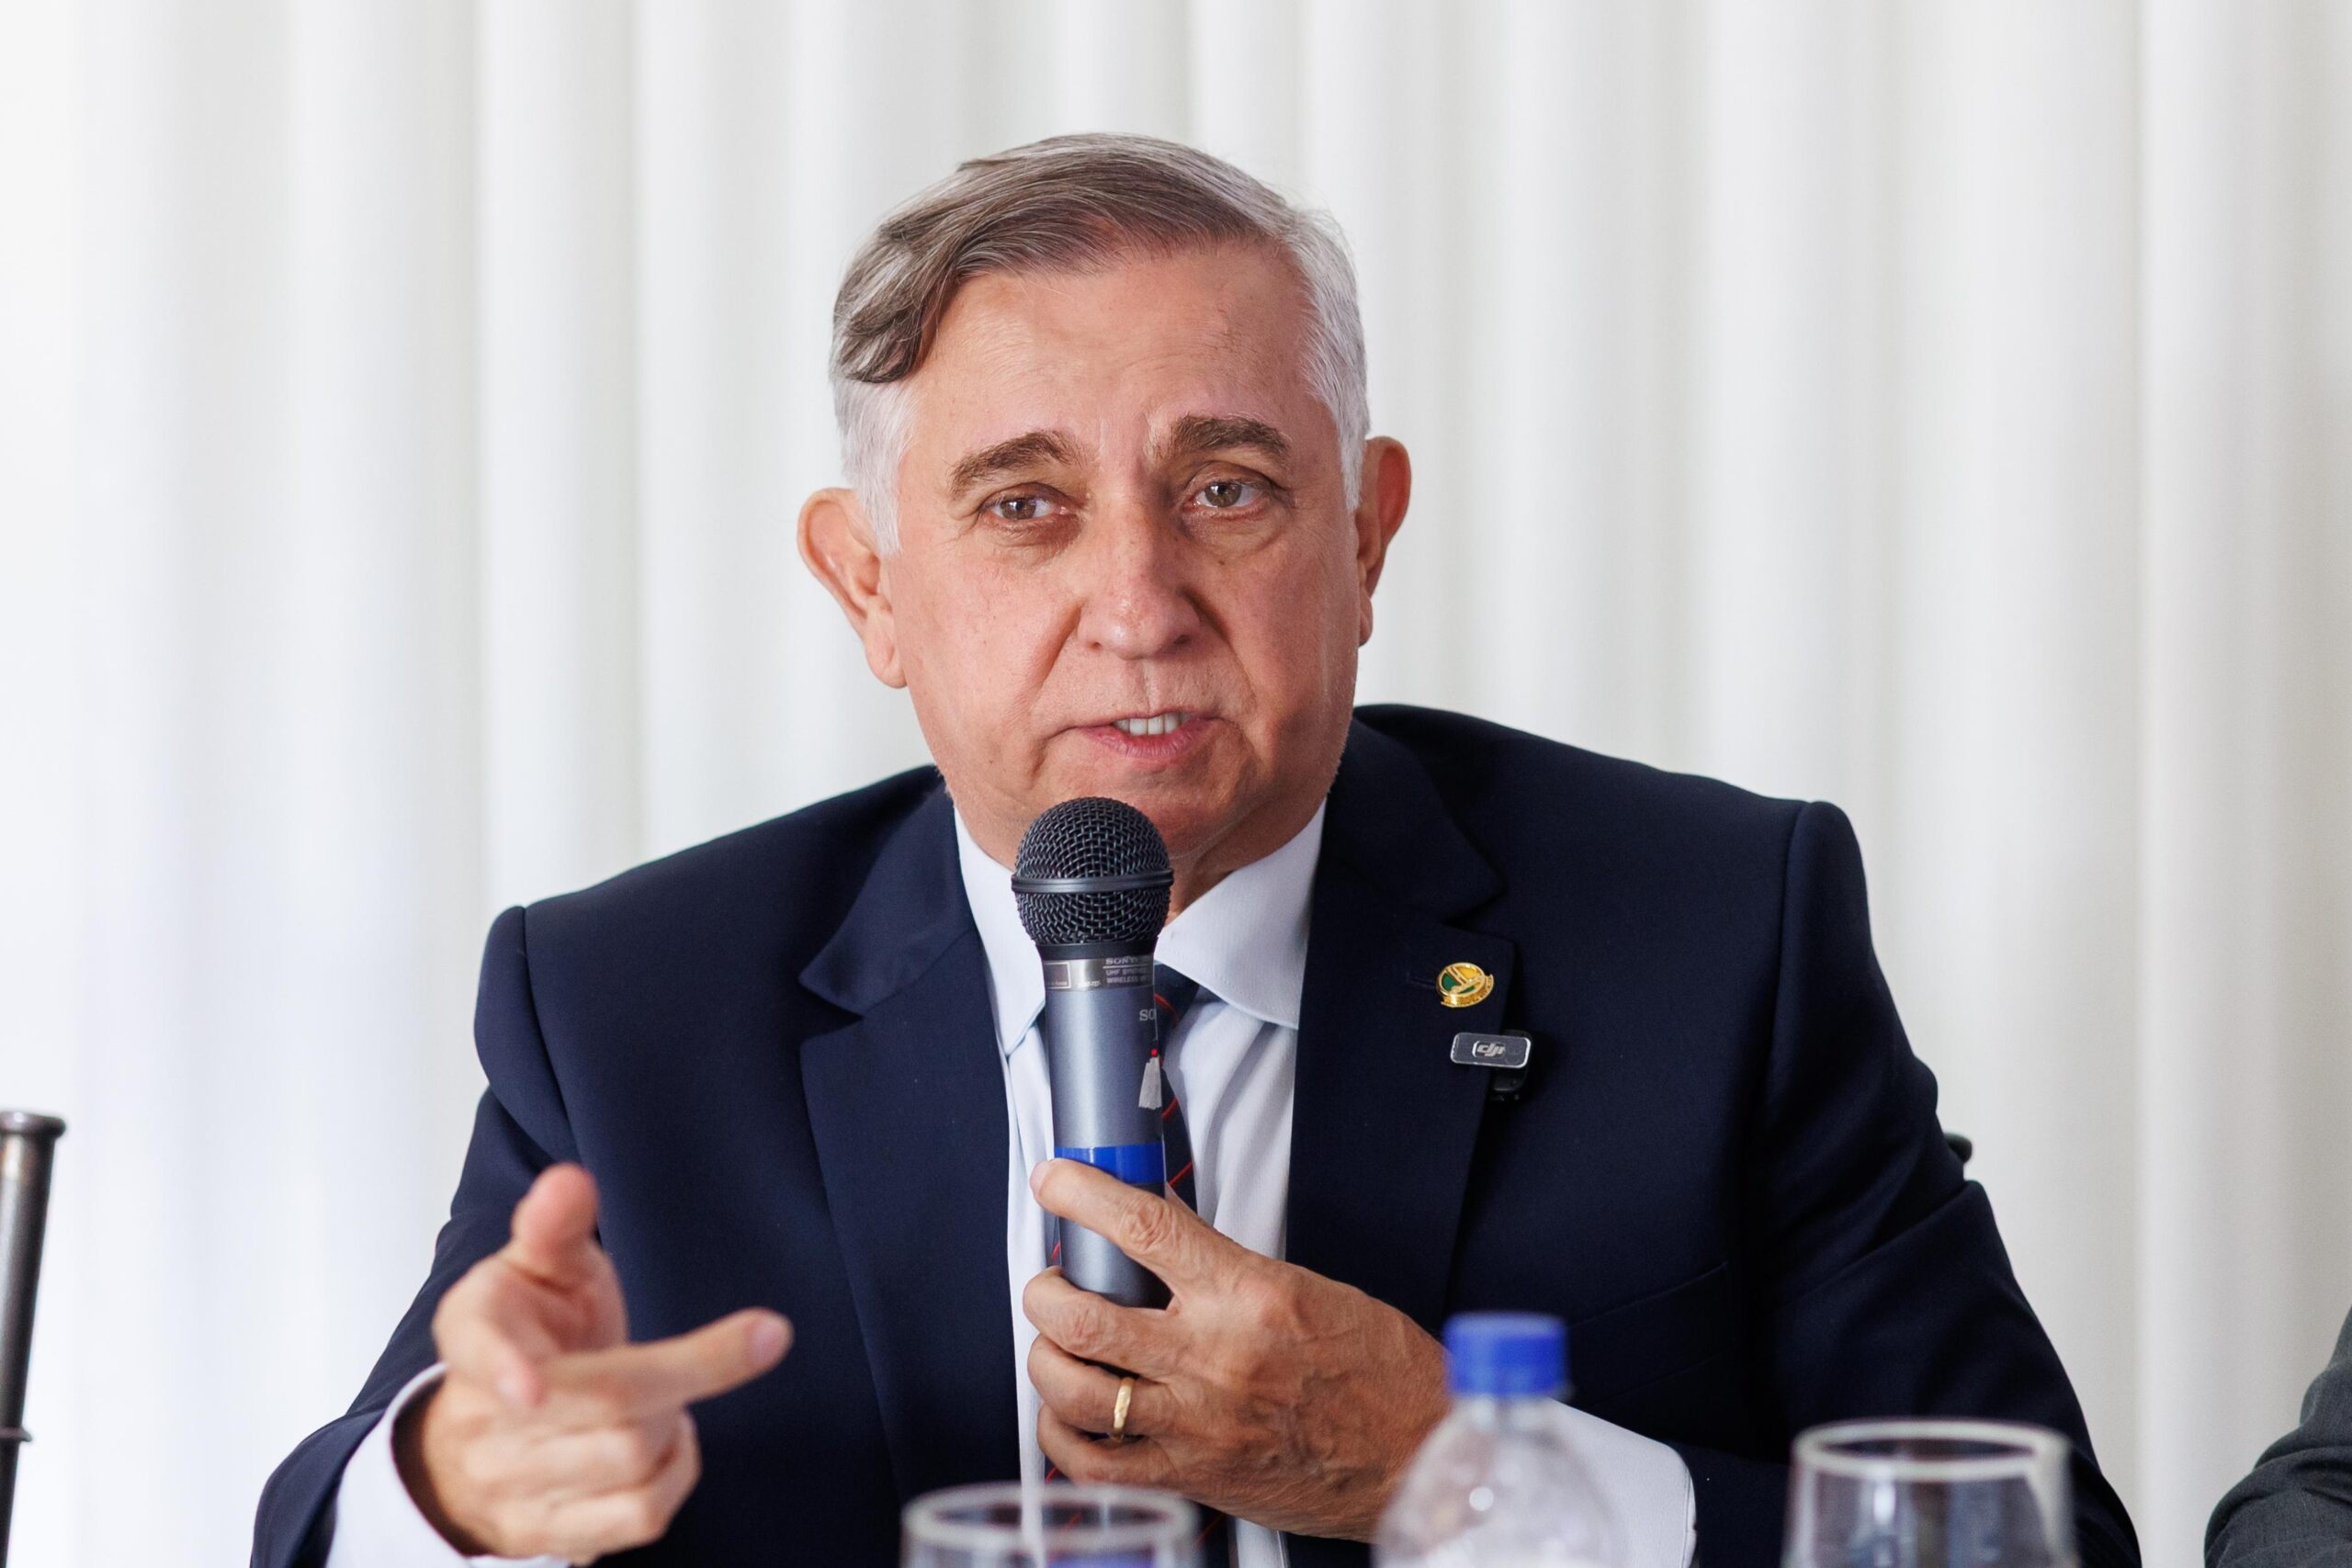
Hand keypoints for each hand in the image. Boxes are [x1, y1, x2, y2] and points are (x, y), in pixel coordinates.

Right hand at [394, 1164, 791, 1562]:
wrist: (483, 1434)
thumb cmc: (527, 1333)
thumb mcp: (533, 1268)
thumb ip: (553, 1225)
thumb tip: (569, 1181)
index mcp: (473, 1334)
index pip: (481, 1349)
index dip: (504, 1367)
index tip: (527, 1386)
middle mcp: (483, 1420)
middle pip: (606, 1403)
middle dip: (692, 1368)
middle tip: (734, 1341)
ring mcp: (512, 1486)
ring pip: (630, 1458)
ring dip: (676, 1420)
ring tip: (669, 1396)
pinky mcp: (548, 1536)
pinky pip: (641, 1515)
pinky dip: (678, 1471)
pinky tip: (667, 1442)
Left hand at [1022, 1159, 1448, 1540]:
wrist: (1417, 1452)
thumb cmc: (1378, 1372)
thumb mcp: (1307, 1287)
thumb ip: (1226, 1266)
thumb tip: (1158, 1235)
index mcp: (1248, 1296)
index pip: (1143, 1228)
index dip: (1083, 1194)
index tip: (1056, 1180)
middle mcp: (1214, 1359)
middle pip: (1083, 1316)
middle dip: (1045, 1288)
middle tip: (1052, 1278)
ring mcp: (1196, 1424)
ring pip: (1073, 1390)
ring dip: (1045, 1357)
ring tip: (1056, 1342)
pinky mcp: (1191, 1477)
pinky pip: (1092, 1463)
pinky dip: (1060, 1435)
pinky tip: (1069, 1413)